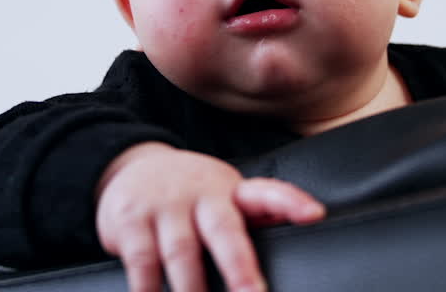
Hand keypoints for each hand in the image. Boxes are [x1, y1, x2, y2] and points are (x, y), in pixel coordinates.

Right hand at [96, 142, 324, 291]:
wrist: (132, 165)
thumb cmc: (191, 193)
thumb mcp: (225, 194)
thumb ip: (259, 212)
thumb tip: (309, 221)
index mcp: (230, 191)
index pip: (266, 191)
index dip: (291, 202)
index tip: (314, 214)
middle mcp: (200, 195)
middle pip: (223, 231)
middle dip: (240, 267)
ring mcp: (164, 206)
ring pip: (182, 253)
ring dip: (192, 290)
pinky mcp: (131, 220)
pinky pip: (142, 262)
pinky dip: (148, 289)